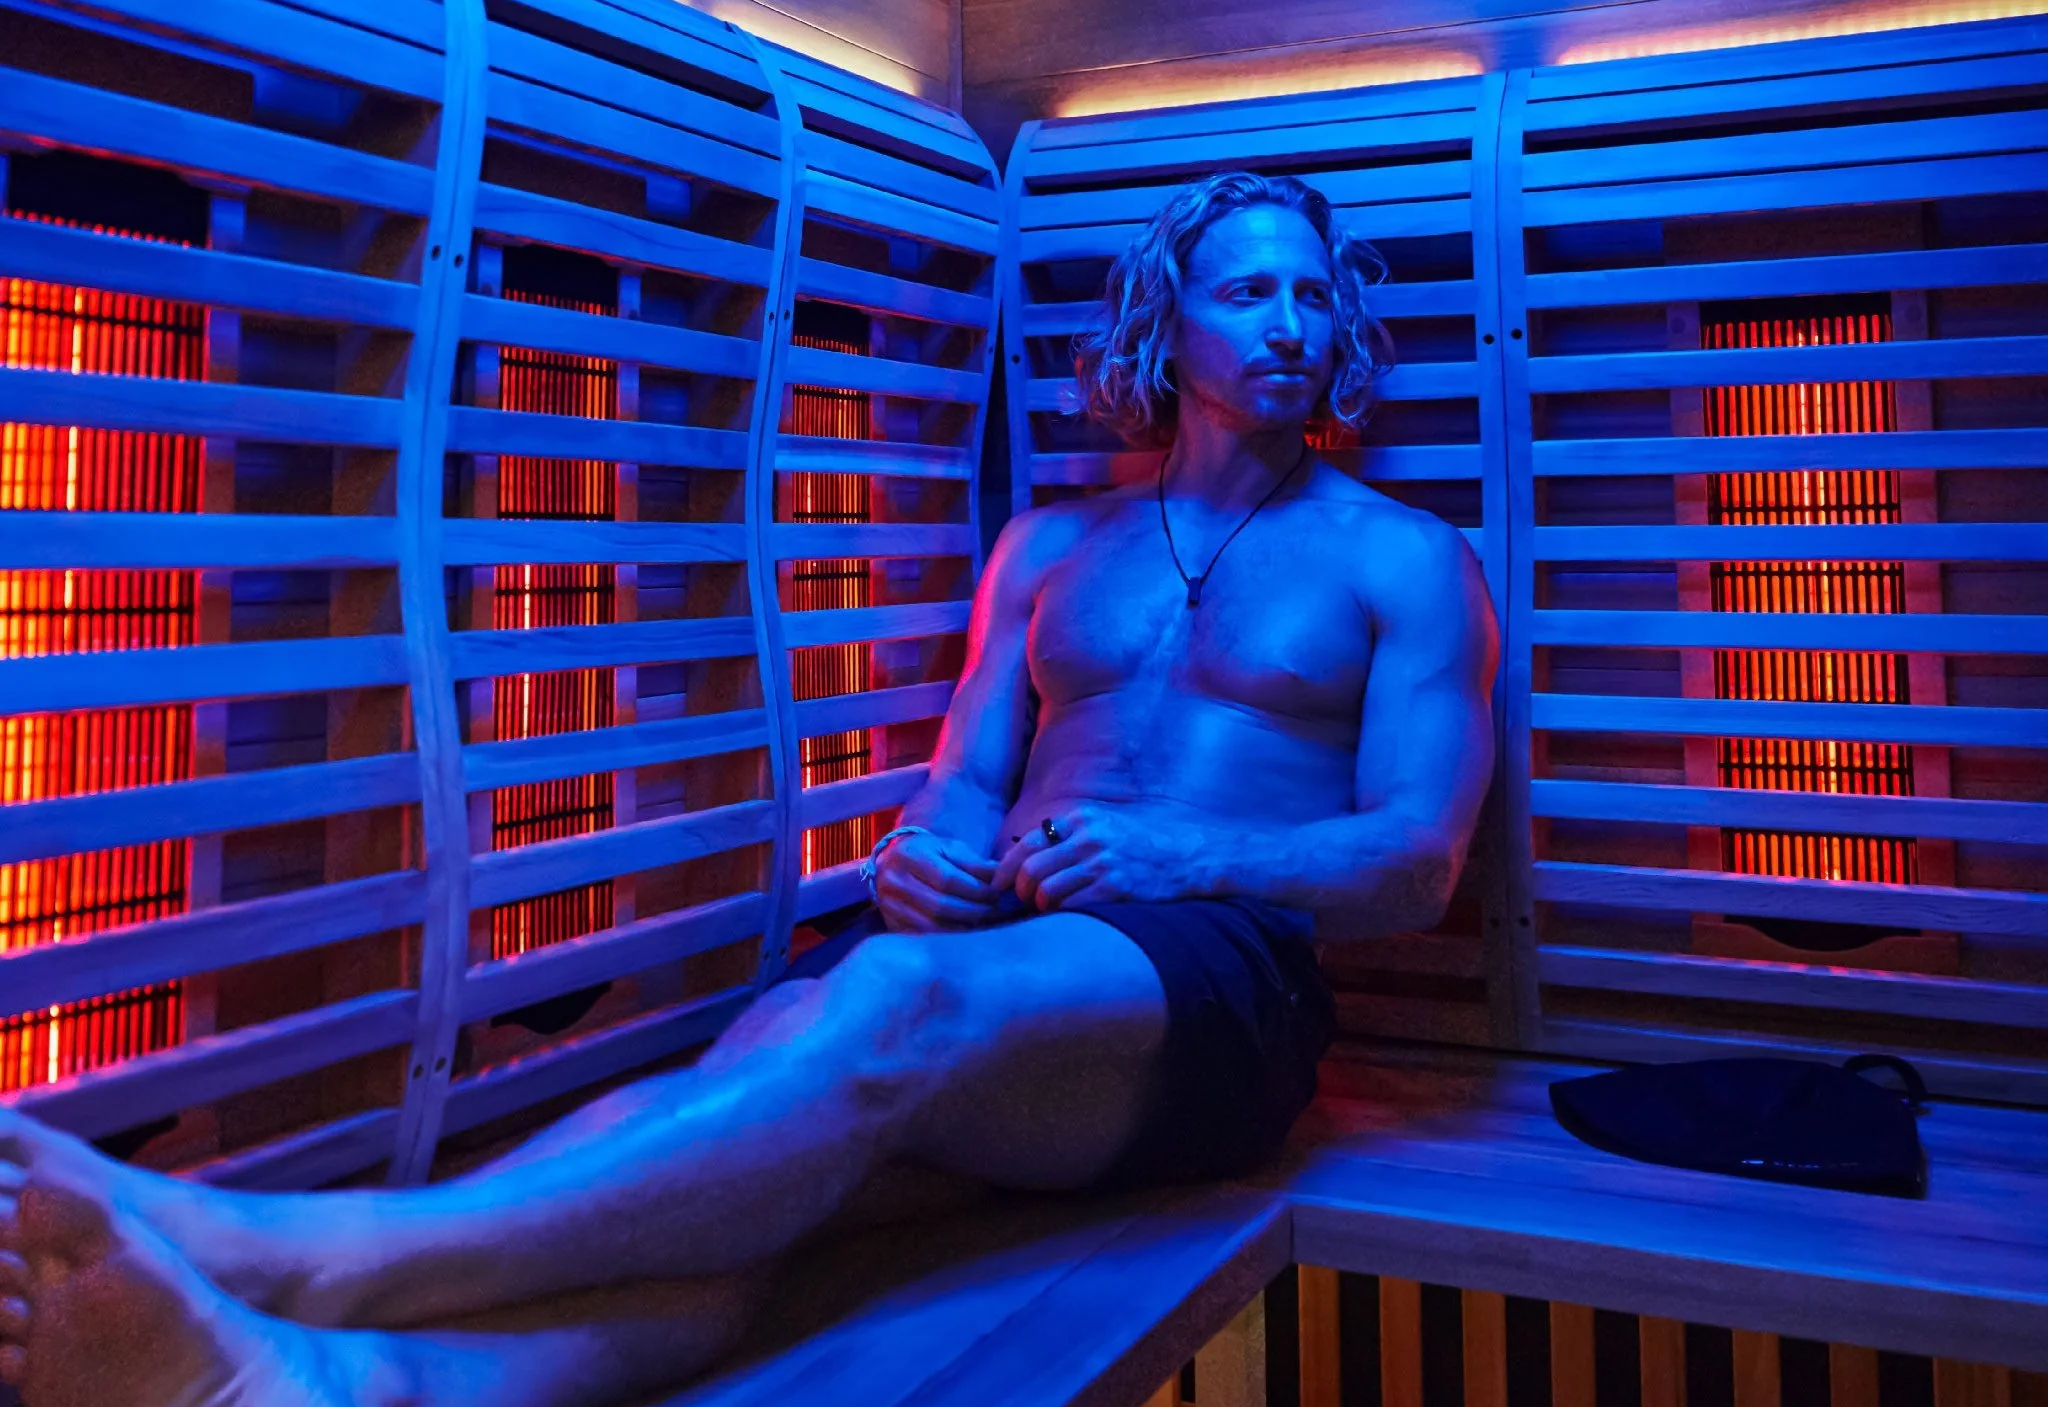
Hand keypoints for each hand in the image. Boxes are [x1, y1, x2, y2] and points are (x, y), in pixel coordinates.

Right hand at [873, 830, 1001, 932]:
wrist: (891, 863)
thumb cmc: (927, 853)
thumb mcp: (949, 848)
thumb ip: (974, 863)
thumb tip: (1001, 877)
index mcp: (910, 856)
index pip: (948, 879)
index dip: (975, 891)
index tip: (995, 896)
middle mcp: (894, 881)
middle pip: (940, 905)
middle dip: (973, 911)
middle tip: (993, 911)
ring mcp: (889, 905)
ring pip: (932, 925)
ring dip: (963, 927)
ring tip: (982, 922)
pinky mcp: (890, 923)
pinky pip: (923, 936)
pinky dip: (947, 936)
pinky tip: (964, 931)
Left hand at [991, 804, 1205, 911]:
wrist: (1189, 856)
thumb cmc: (1143, 844)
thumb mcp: (1105, 825)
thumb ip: (1071, 837)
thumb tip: (1029, 859)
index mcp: (1082, 819)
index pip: (1027, 843)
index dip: (1006, 868)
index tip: (998, 884)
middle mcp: (1089, 838)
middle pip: (1031, 870)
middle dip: (1020, 892)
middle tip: (1024, 902)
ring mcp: (1102, 863)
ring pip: (1047, 891)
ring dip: (1041, 906)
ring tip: (1048, 909)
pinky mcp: (1116, 887)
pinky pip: (1072, 907)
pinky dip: (1063, 915)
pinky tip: (1069, 915)